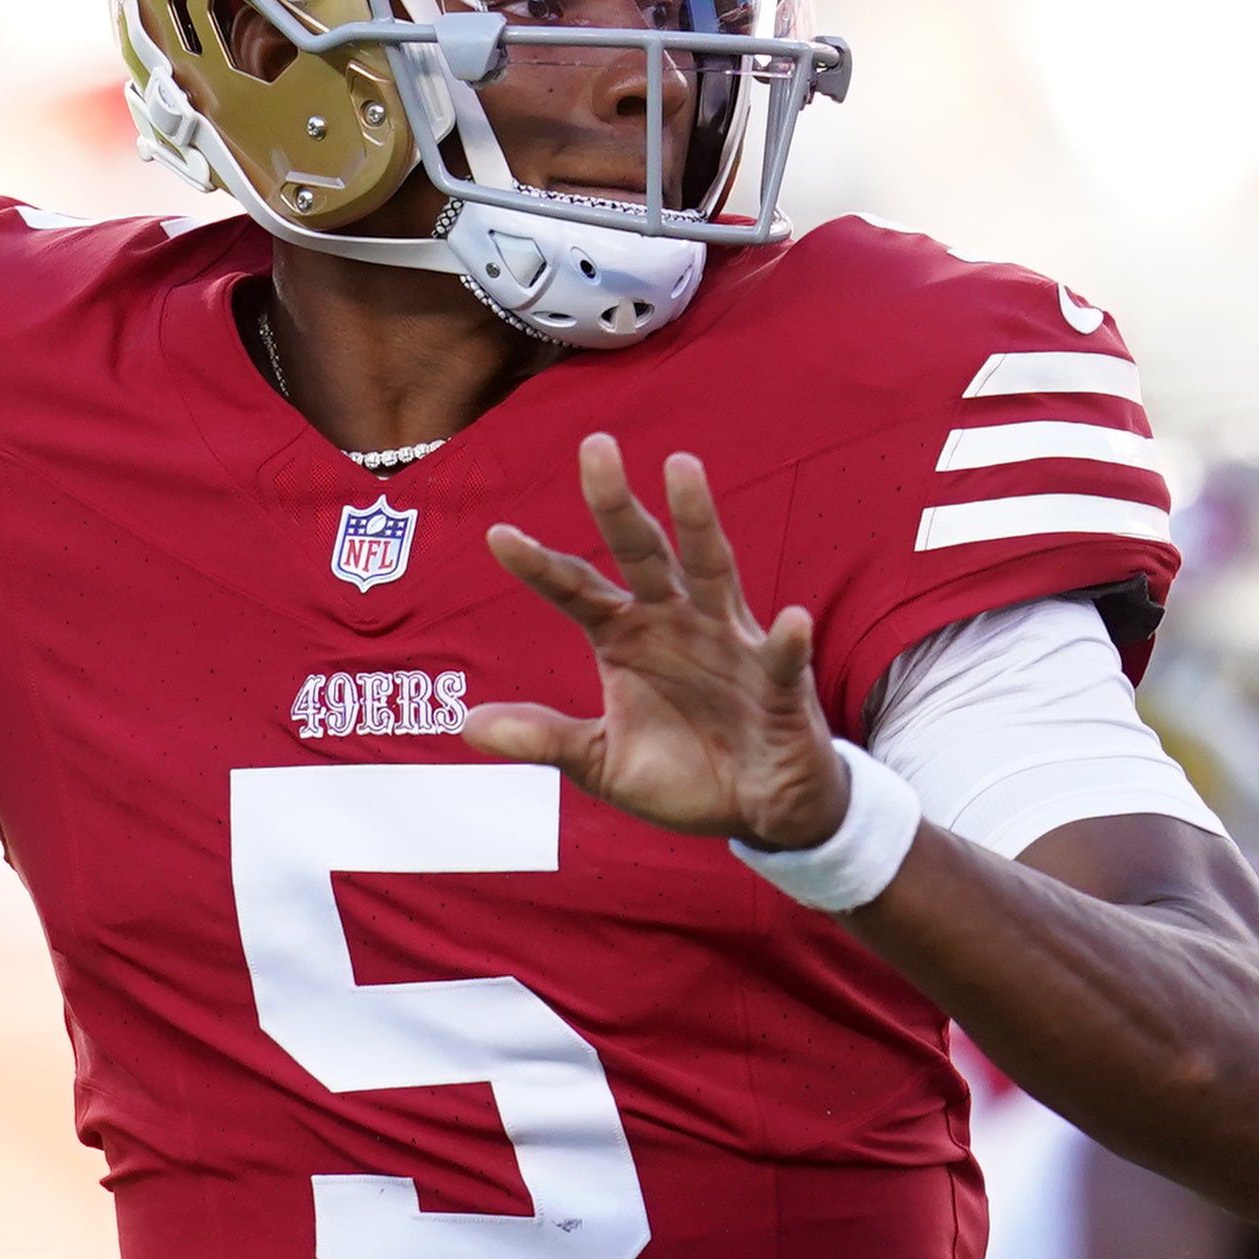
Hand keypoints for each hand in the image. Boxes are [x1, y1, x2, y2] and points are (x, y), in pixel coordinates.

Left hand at [473, 438, 848, 848]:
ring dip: (697, 521)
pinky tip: (791, 620)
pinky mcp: (778, 683)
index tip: (498, 536)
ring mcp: (729, 642)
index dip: (539, 566)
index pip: (577, 589)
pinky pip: (780, 657)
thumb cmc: (684, 774)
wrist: (757, 812)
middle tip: (594, 446)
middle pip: (642, 551)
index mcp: (627, 636)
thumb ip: (546, 738)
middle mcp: (675, 621)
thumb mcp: (602, 762)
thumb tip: (467, 726)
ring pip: (711, 570)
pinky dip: (786, 640)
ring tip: (681, 468)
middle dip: (617, 503)